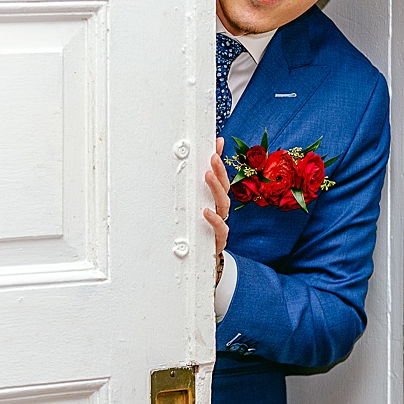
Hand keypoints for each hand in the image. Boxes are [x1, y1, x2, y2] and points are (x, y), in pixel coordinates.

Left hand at [204, 141, 230, 275]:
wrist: (203, 261)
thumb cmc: (197, 232)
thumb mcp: (193, 209)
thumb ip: (191, 191)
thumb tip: (180, 174)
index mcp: (215, 200)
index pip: (220, 176)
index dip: (220, 159)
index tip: (217, 141)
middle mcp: (220, 210)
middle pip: (223, 187)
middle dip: (219, 170)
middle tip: (212, 157)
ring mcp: (220, 224)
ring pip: (223, 204)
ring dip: (216, 189)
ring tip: (207, 176)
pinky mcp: (217, 240)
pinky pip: (220, 229)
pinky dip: (214, 220)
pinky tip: (206, 212)